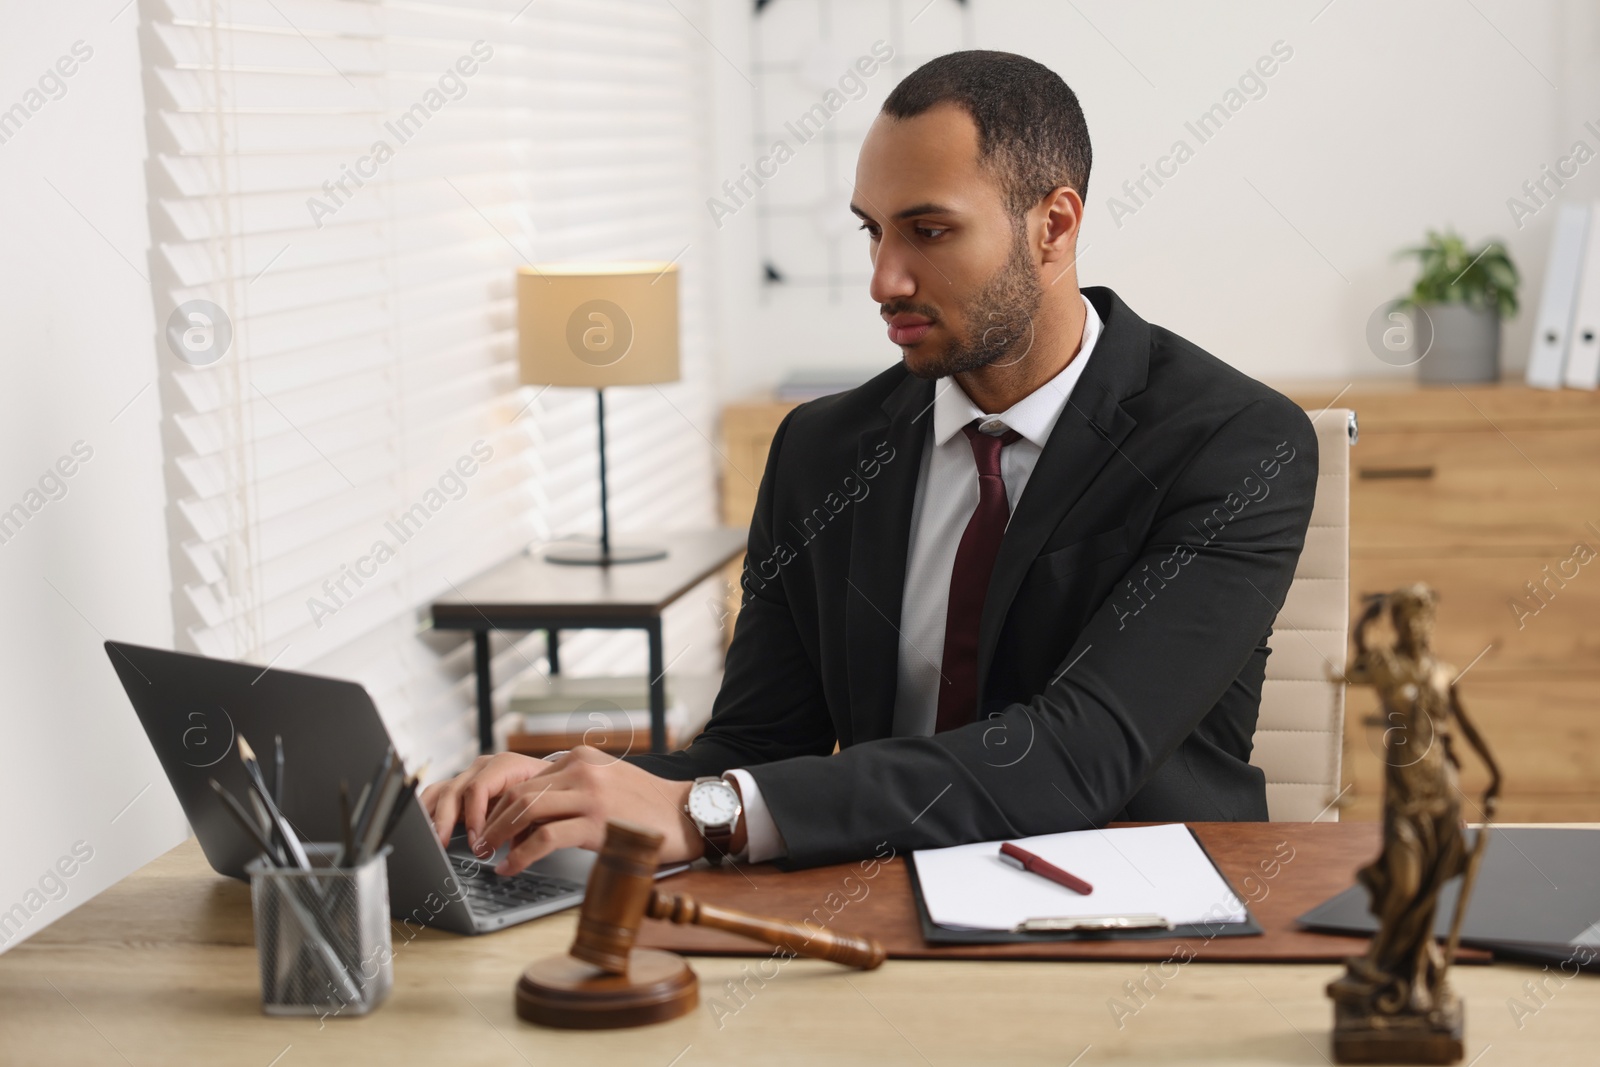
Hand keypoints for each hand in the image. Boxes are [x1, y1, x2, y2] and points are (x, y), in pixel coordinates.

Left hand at [419, 748, 702, 874]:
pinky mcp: (597, 822)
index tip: (488, 827)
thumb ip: (572, 792)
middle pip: (519, 793)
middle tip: (479, 843)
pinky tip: (511, 868)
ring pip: (526, 809)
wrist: (688, 814)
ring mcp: (589, 794)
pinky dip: (521, 855)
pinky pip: (546, 838)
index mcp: (580, 759)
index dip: (500, 805)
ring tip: (488, 855)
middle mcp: (581, 770)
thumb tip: (530, 820)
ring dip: (499, 835)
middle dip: (492, 820)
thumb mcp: (606, 785)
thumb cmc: (649, 807)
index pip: (526, 779)